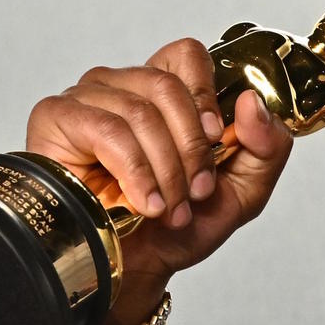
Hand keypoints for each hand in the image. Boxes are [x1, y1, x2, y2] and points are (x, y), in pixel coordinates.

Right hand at [25, 37, 296, 324]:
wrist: (139, 268)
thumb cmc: (178, 228)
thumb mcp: (243, 191)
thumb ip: (266, 147)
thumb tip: (252, 103)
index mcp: (165, 95)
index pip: (187, 55)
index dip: (206, 94)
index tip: (217, 139)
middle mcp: (124, 87)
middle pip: (166, 86)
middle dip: (191, 150)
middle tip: (194, 192)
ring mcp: (87, 98)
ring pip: (139, 112)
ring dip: (165, 171)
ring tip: (168, 209)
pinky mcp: (58, 118)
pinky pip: (106, 129)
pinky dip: (135, 172)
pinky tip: (143, 203)